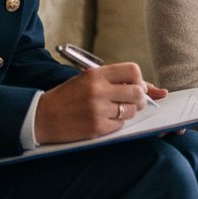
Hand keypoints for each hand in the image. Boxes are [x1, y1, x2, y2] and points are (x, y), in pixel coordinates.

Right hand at [35, 62, 157, 143]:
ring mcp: (98, 110)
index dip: (139, 80)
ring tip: (114, 111)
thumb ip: (116, 81)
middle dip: (140, 99)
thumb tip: (156, 90)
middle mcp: (98, 90)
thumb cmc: (67, 97)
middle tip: (132, 102)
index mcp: (96, 74)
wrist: (41, 116)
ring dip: (128, 112)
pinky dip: (116, 124)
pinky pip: (120, 125)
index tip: (134, 86)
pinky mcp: (96, 127)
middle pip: (138, 92)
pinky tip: (104, 120)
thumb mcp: (88, 80)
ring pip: (131, 111)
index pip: (133, 70)